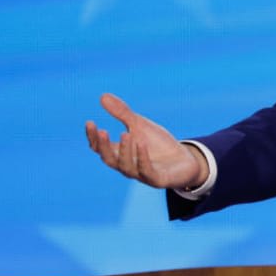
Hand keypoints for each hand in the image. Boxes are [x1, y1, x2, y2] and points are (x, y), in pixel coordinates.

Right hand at [84, 93, 206, 189]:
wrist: (185, 160)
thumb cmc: (158, 144)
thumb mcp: (140, 125)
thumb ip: (122, 114)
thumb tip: (102, 96)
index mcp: (119, 154)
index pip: (99, 148)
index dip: (93, 137)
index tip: (90, 122)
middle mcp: (127, 166)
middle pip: (109, 159)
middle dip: (104, 146)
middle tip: (102, 131)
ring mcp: (141, 175)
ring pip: (126, 167)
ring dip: (124, 151)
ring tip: (125, 134)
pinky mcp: (157, 180)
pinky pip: (147, 171)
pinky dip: (143, 158)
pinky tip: (142, 144)